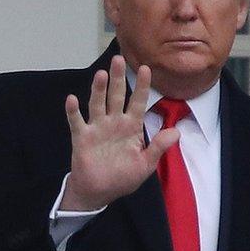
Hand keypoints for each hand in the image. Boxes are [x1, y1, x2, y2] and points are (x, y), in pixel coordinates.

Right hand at [61, 55, 179, 209]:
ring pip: (98, 104)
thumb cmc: (123, 177)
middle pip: (117, 96)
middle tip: (118, 59)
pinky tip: (72, 99)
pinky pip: (77, 121)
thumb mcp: (145, 164)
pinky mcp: (82, 137)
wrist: (99, 191)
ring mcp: (97, 128)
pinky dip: (74, 111)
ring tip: (101, 74)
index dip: (143, 86)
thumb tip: (176, 132)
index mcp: (132, 127)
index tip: (147, 68)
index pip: (139, 102)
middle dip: (118, 78)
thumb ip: (159, 147)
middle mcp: (114, 123)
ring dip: (98, 89)